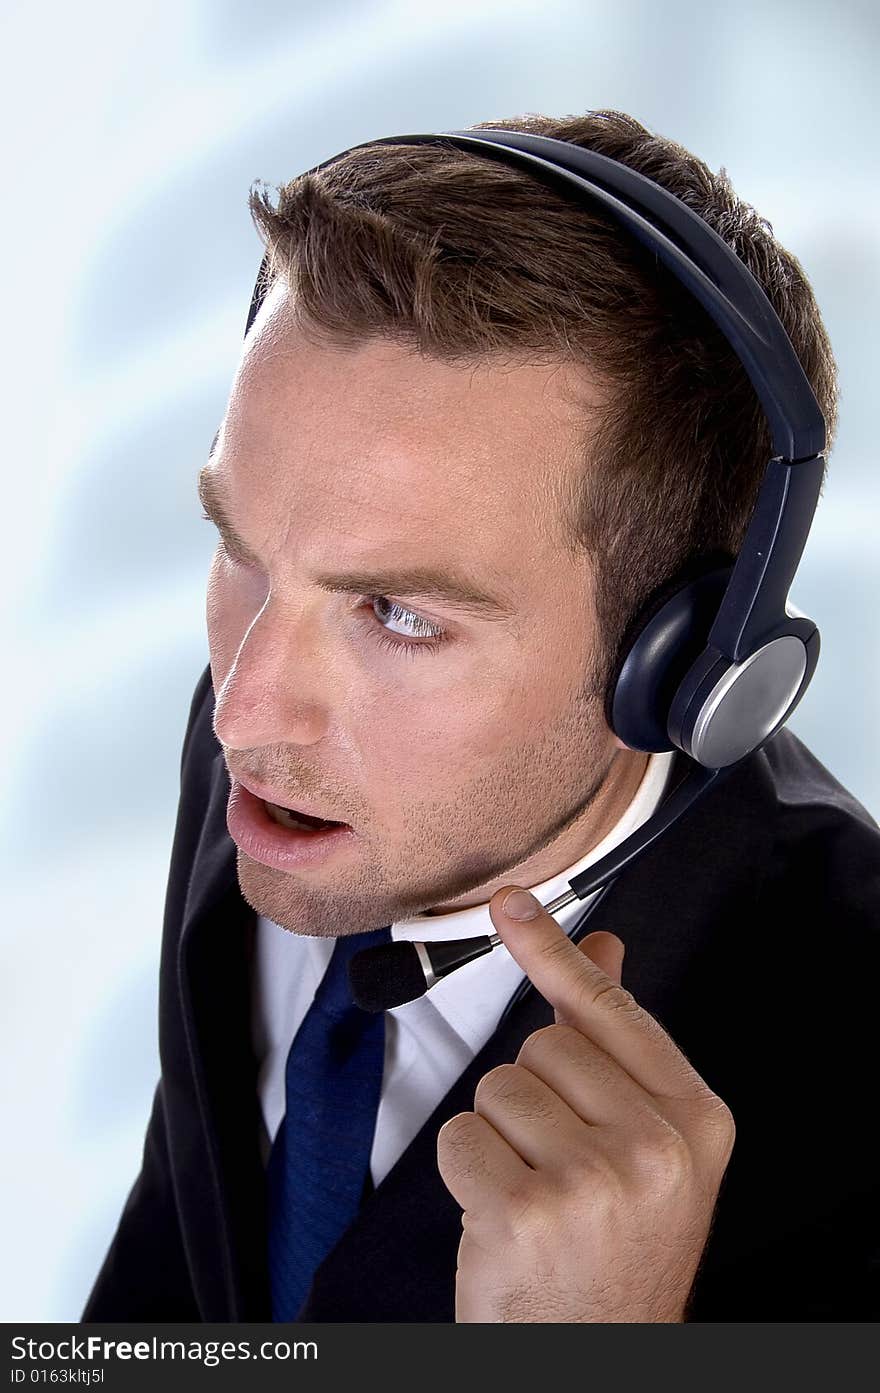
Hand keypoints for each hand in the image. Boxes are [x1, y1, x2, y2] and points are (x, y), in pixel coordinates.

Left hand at [436, 885, 735, 1322]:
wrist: (596, 1355)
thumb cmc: (615, 1249)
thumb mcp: (644, 1146)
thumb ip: (617, 1042)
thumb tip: (604, 947)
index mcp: (696, 1120)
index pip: (611, 1009)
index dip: (554, 952)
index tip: (511, 903)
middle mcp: (656, 1147)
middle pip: (541, 1048)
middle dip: (532, 1098)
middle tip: (560, 1163)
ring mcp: (594, 1180)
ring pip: (496, 1089)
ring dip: (499, 1136)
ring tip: (536, 1192)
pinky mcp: (526, 1210)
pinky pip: (459, 1136)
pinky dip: (466, 1171)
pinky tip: (503, 1215)